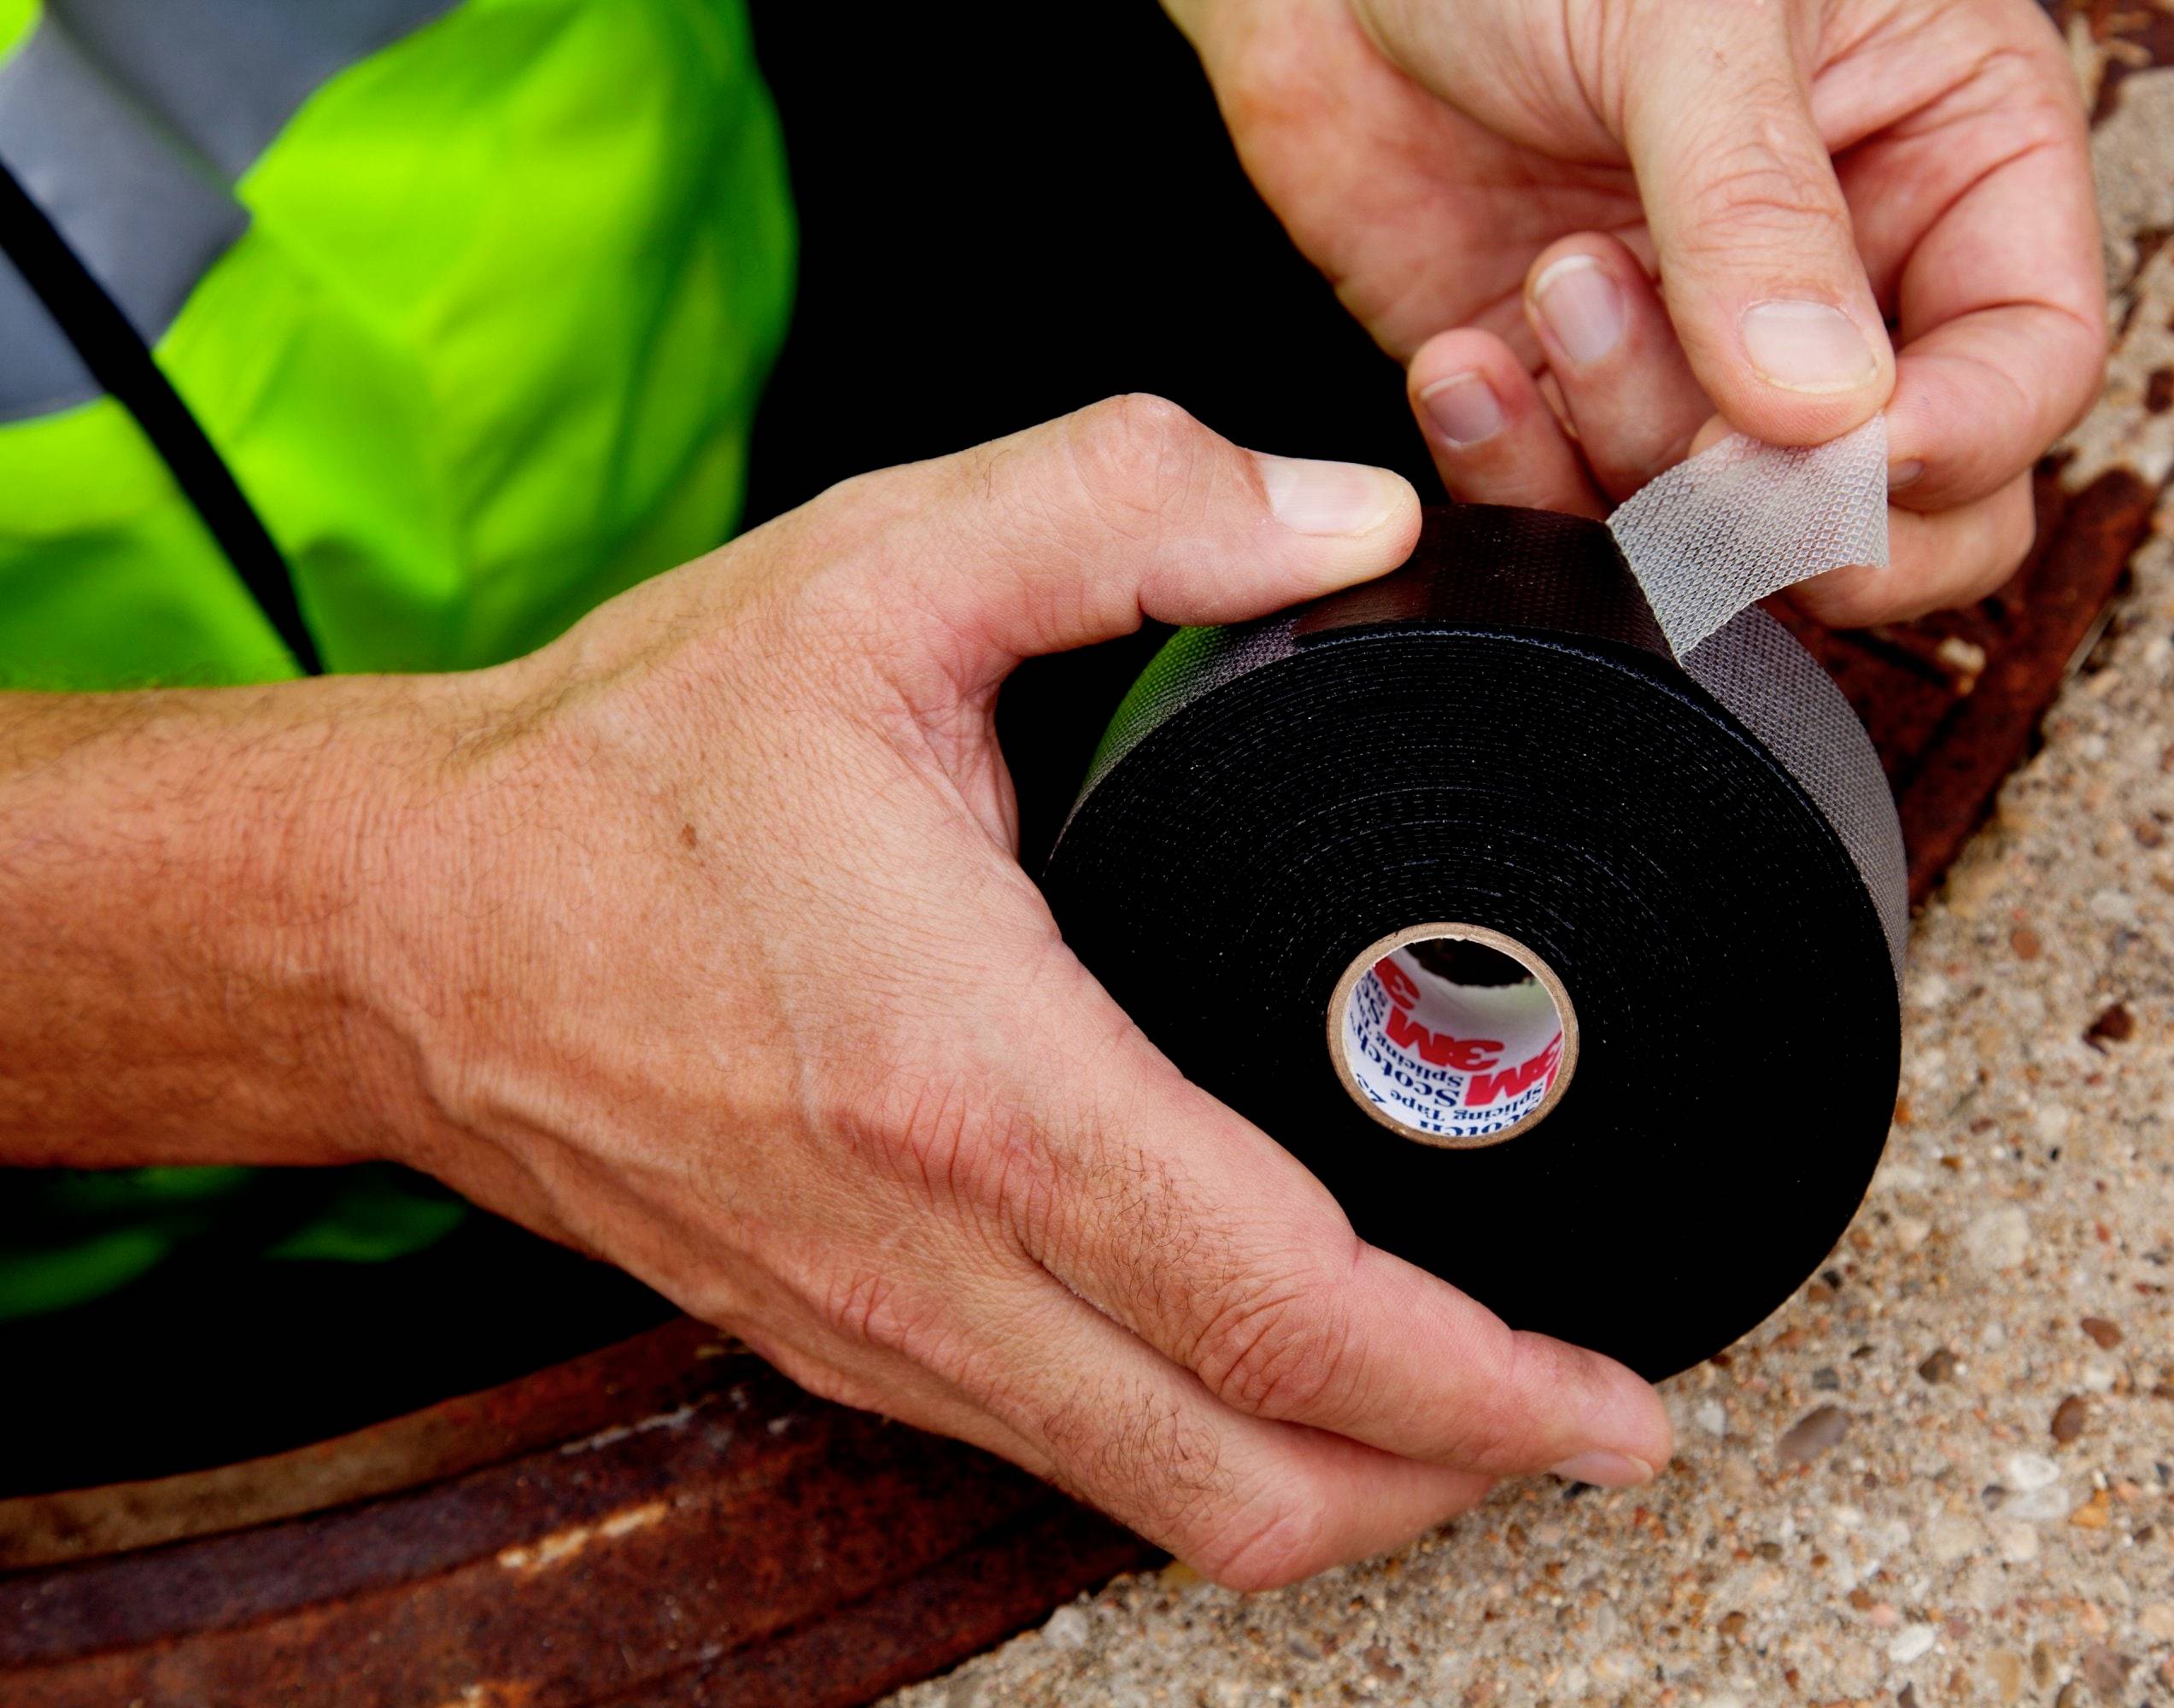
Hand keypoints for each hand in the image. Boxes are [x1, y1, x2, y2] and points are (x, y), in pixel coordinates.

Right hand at [347, 398, 1671, 1587]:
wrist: (395, 922)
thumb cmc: (626, 765)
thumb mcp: (879, 568)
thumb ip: (1130, 506)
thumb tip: (1360, 523)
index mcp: (974, 1079)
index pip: (1285, 1310)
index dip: (1490, 1387)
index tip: (1624, 1401)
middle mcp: (934, 1257)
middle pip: (1257, 1484)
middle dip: (1459, 1481)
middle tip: (1592, 1418)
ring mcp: (885, 1332)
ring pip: (1171, 1509)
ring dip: (1348, 1483)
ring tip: (1477, 1406)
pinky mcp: (846, 1346)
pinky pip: (1075, 1460)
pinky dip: (1219, 1451)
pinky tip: (1283, 1367)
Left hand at [1167, 0, 2106, 622]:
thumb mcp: (1689, 15)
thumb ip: (1756, 207)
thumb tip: (1827, 413)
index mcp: (1953, 151)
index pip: (2029, 365)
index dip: (1952, 442)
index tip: (1837, 452)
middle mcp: (1851, 279)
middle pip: (1921, 512)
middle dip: (1807, 517)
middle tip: (1698, 448)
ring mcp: (1705, 363)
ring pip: (1741, 541)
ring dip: (1634, 458)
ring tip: (1556, 282)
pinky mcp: (1566, 411)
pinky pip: (1576, 521)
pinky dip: (1519, 481)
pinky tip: (1462, 363)